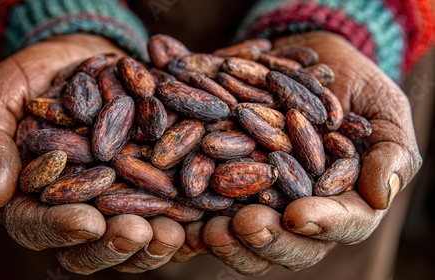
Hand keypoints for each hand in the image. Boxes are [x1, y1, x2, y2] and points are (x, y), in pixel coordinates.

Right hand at [0, 34, 184, 273]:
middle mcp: (77, 206)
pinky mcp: (150, 185)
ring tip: (172, 234)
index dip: (61, 229)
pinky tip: (199, 213)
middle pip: (91, 244)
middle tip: (137, 234)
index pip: (38, 225)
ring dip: (154, 243)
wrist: (84, 56)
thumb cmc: (35, 77)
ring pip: (132, 238)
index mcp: (33, 196)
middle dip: (115, 244)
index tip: (87, 222)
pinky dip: (183, 216)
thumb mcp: (2, 99)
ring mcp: (117, 198)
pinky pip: (166, 209)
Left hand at [201, 31, 421, 274]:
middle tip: (244, 225)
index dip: (322, 226)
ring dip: (226, 239)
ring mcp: (262, 199)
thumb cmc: (353, 86)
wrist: (306, 61)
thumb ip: (391, 151)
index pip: (341, 224)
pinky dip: (196, 215)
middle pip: (288, 244)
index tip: (298, 216)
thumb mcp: (383, 110)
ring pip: (246, 238)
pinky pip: (211, 207)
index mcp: (343, 200)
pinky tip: (181, 217)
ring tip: (208, 229)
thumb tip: (383, 195)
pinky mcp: (228, 181)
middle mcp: (300, 208)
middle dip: (266, 240)